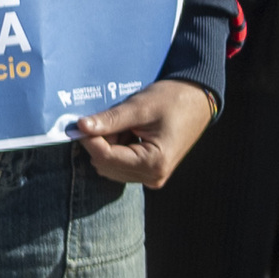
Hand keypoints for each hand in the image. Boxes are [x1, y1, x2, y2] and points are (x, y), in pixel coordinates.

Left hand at [77, 80, 214, 187]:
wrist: (199, 100)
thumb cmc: (174, 100)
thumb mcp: (140, 106)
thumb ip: (110, 120)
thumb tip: (80, 127)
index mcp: (154, 163)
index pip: (106, 157)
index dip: (89, 140)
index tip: (81, 123)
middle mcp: (153, 177)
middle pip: (106, 165)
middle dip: (103, 142)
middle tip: (116, 120)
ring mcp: (152, 178)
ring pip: (110, 167)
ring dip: (110, 146)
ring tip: (128, 126)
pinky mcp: (150, 173)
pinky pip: (120, 167)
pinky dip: (118, 150)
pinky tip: (132, 134)